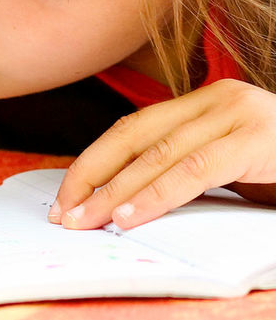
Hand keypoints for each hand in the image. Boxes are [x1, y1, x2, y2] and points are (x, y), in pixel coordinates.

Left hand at [48, 79, 275, 229]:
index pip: (131, 128)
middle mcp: (215, 99)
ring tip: (84, 220)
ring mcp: (236, 114)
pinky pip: (195, 170)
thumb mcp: (227, 160)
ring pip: (158, 154)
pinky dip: (158, 195)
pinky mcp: (255, 137)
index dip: (94, 160)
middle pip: (133, 135)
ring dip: (115, 191)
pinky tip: (129, 216)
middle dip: (91, 175)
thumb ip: (186, 166)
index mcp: (202, 101)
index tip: (67, 194)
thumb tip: (127, 197)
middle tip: (63, 211)